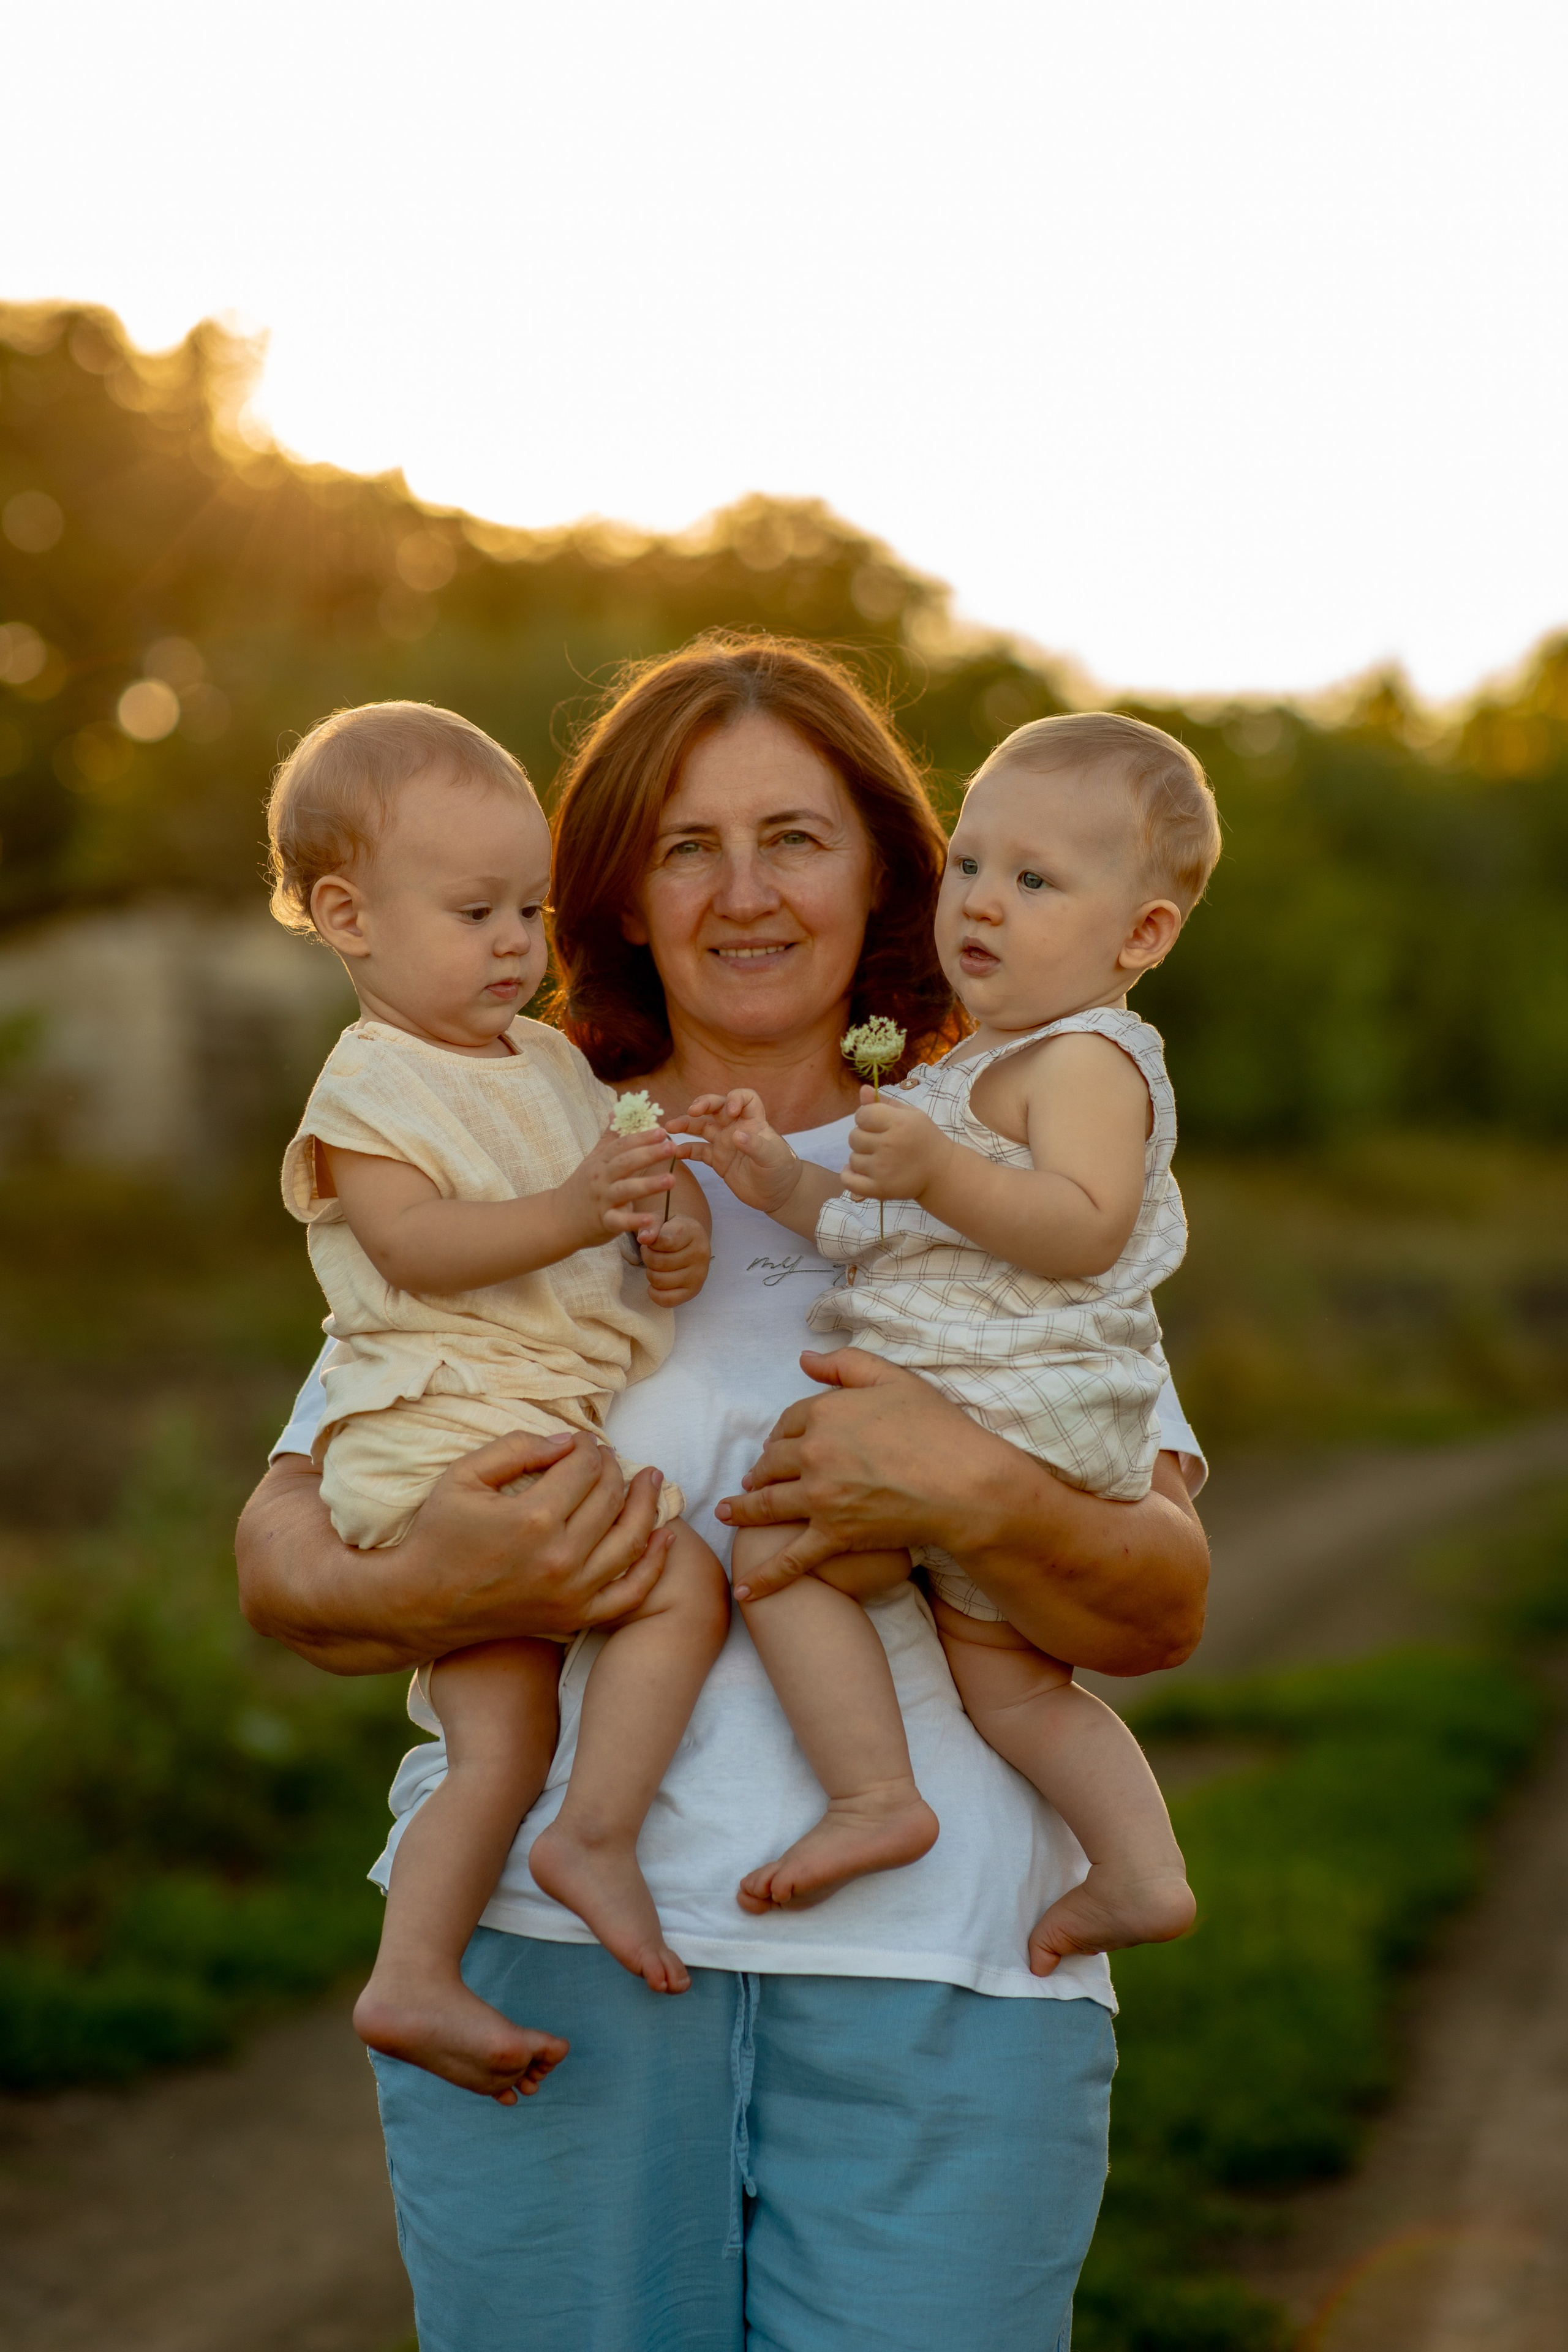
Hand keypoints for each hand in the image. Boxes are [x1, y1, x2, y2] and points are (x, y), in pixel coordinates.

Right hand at [237, 1430, 677, 1670]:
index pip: (584, 1468)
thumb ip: (516, 1449)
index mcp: (533, 1518)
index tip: (582, 1442)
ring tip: (652, 1480)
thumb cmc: (438, 1534)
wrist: (421, 1603)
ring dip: (647, 1504)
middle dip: (614, 1468)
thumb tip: (567, 1441)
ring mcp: (571, 1591)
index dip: (589, 1447)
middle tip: (607, 1457)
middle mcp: (560, 1557)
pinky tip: (664, 1536)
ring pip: (631, 1539)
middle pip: (610, 1497)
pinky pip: (631, 1593)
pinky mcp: (574, 1615)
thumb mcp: (463, 1476)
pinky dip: (654, 1564)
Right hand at [555, 1123, 684, 1250]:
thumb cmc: (581, 1188)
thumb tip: (615, 1112)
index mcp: (600, 1162)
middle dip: (649, 1153)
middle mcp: (601, 1178)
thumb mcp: (592, 1160)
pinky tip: (650, 1220)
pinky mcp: (604, 1222)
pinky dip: (634, 1221)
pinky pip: (620, 1221)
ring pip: (625, 1190)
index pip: (622, 1145)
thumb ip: (607, 1138)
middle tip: (672, 1147)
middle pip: (625, 1163)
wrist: (558, 1219)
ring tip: (671, 1179)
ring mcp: (602, 1200)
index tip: (662, 1130)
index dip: (642, 1137)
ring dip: (648, 1184)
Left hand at [640, 1213, 709, 1306]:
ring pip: (660, 1280)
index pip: (665, 1241)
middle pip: (659, 1262)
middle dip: (647, 1257)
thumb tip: (644, 1238)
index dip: (651, 1242)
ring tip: (655, 1265)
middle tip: (651, 1253)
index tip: (652, 1240)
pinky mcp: (694, 1291)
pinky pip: (667, 1300)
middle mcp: (700, 1254)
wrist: (691, 1240)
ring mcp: (699, 1274)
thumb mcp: (661, 1219)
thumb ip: (651, 1225)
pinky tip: (654, 1284)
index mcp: (693, 1232)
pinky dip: (655, 1294)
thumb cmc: (672, 1229)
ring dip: (650, 1273)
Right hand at [669, 1090, 804, 1220]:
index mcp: (753, 1122)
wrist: (778, 1194)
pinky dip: (686, 1150)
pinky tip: (675, 1152)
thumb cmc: (780, 1171)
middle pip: (717, 1107)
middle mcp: (736, 1128)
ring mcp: (725, 1143)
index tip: (730, 1111)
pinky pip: (698, 1151)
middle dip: (703, 1104)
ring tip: (669, 1127)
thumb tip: (736, 1136)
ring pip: (702, 1127)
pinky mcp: (718, 1160)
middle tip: (692, 1111)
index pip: (745, 1098)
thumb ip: (755, 1146)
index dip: (735, 1098)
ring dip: (686, 1124)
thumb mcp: (772, 1158)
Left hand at [716, 1349, 948, 1597]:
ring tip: (728, 1513)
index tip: (780, 1443)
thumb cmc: (938, 1428)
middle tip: (754, 1479)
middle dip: (760, 1471)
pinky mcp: (834, 1535)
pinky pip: (792, 1560)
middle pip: (771, 1462)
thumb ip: (846, 1364)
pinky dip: (767, 1577)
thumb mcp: (893, 1379)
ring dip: (743, 1511)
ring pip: (768, 1505)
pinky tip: (746, 1589)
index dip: (782, 1432)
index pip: (788, 1422)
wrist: (965, 1483)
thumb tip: (804, 1359)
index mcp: (824, 1413)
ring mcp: (820, 1497)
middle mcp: (814, 1453)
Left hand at [842, 1087, 952, 1204]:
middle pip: (854, 1137)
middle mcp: (889, 1145)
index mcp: (898, 1123)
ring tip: (878, 1159)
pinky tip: (858, 1171)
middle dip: (863, 1137)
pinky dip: (848, 1175)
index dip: (866, 1117)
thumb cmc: (924, 1139)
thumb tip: (863, 1090)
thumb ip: (885, 1102)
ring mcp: (883, 1169)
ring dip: (861, 1157)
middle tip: (880, 1143)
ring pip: (852, 1159)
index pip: (862, 1115)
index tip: (876, 1123)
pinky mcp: (879, 1189)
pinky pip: (848, 1181)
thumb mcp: (910, 1115)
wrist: (941, 1172)